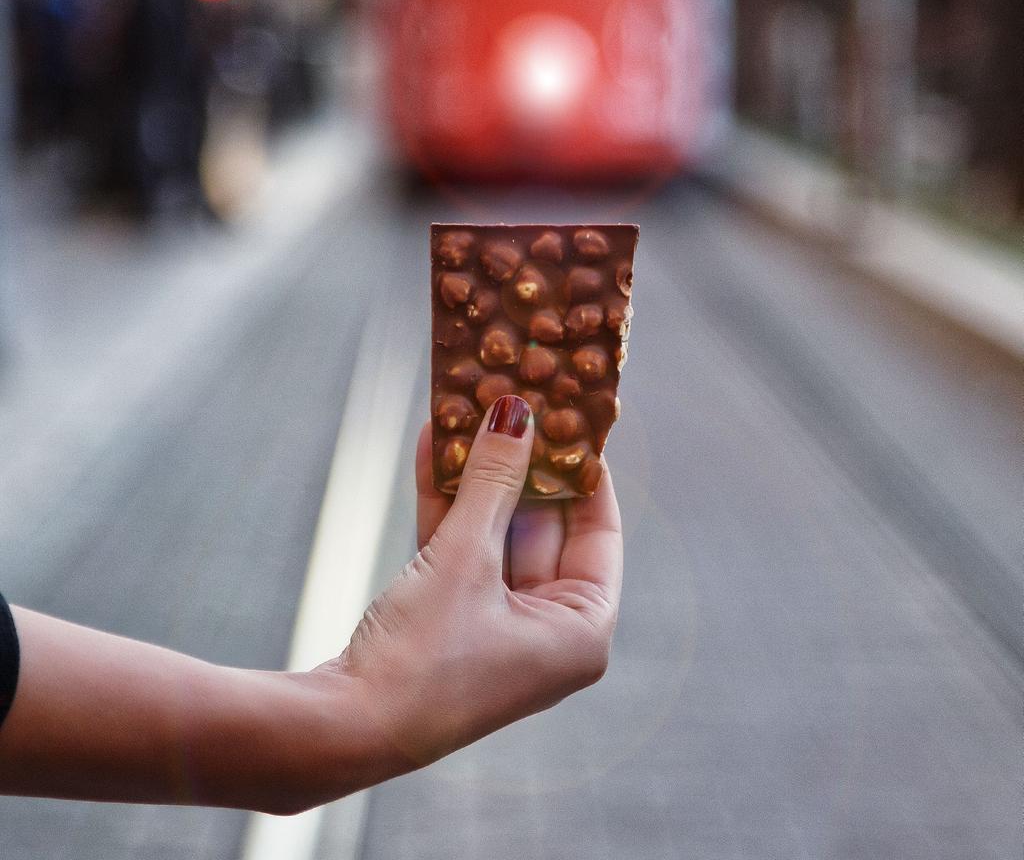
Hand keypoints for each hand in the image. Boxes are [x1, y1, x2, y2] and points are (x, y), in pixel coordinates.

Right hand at [338, 395, 622, 767]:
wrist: (341, 728)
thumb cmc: (423, 657)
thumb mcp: (465, 558)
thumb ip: (493, 482)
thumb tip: (515, 413)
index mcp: (580, 629)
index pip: (598, 529)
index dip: (584, 469)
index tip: (573, 416)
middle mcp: (547, 629)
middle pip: (542, 525)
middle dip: (520, 462)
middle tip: (515, 400)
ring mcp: (498, 624)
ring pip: (496, 531)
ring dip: (479, 475)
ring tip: (470, 408)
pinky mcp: (452, 618)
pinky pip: (461, 548)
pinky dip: (448, 503)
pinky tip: (435, 445)